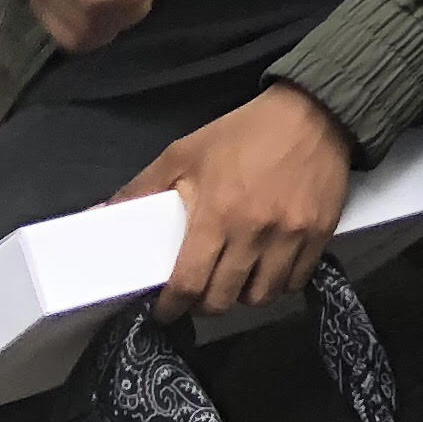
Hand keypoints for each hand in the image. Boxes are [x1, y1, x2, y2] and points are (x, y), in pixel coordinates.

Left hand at [115, 86, 355, 321]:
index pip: (188, 283)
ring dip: (243, 295)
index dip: (172, 306)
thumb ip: (143, 188)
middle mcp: (254, 231)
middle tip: (200, 293)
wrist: (313, 112)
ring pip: (262, 295)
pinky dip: (279, 283)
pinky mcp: (321, 232)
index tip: (166, 309)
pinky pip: (296, 280)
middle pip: (224, 298)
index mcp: (216, 214)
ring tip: (236, 281)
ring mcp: (292, 235)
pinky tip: (269, 269)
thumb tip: (101, 214)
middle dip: (205, 304)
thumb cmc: (244, 133)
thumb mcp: (184, 152)